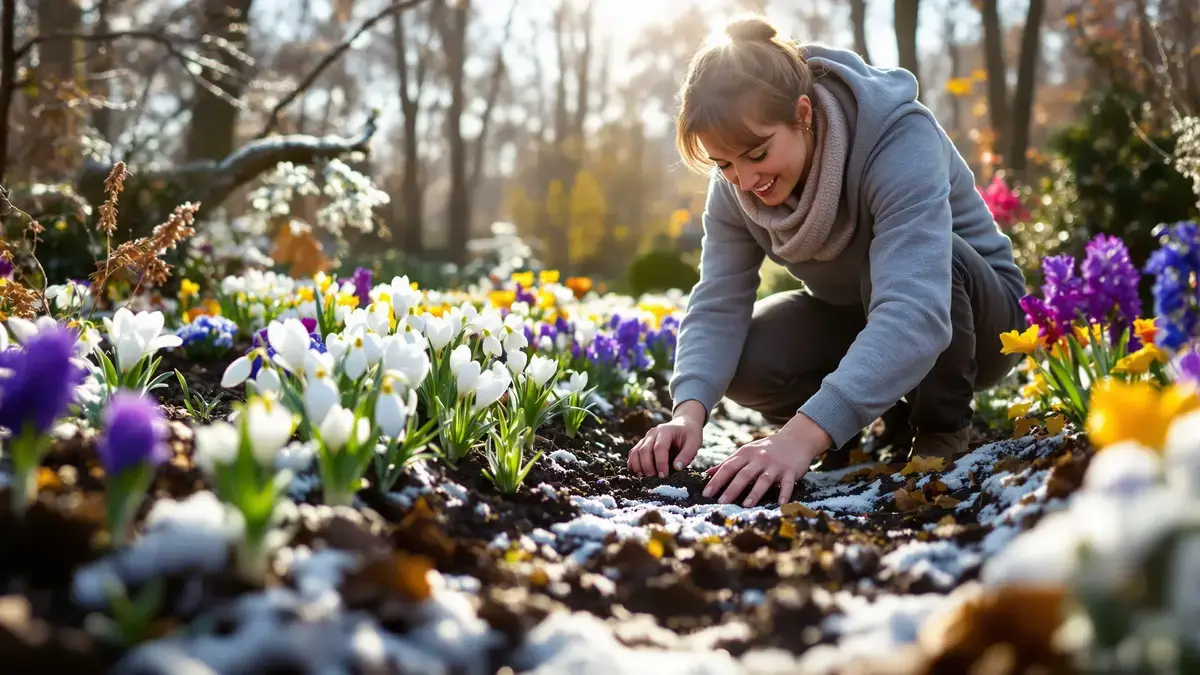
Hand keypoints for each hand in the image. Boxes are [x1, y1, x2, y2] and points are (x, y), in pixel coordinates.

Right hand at [628, 400, 704, 477]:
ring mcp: (645, 438)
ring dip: (638, 467)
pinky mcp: (642, 444)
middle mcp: (652, 433)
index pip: (659, 447)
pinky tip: (638, 474)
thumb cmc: (689, 435)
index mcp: (666, 431)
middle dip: (648, 467)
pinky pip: (633, 454)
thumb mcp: (694, 443)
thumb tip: (677, 468)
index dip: (660, 463)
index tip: (663, 476)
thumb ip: (687, 455)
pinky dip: (633, 464)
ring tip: (645, 479)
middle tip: (654, 480)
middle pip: (644, 450)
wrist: (683, 424)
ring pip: (635, 452)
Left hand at [703, 413, 831, 506]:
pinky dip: (784, 493)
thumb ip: (729, 463)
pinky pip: (787, 484)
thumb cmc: (766, 448)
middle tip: (721, 502)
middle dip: (732, 488)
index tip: (706, 493)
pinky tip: (781, 504)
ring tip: (746, 505)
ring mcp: (775, 465)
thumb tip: (708, 473)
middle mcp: (759, 459)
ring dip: (755, 493)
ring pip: (764, 480)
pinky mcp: (790, 471)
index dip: (717, 480)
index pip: (728, 467)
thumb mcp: (746, 451)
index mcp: (746, 454)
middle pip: (744, 474)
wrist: (796, 438)